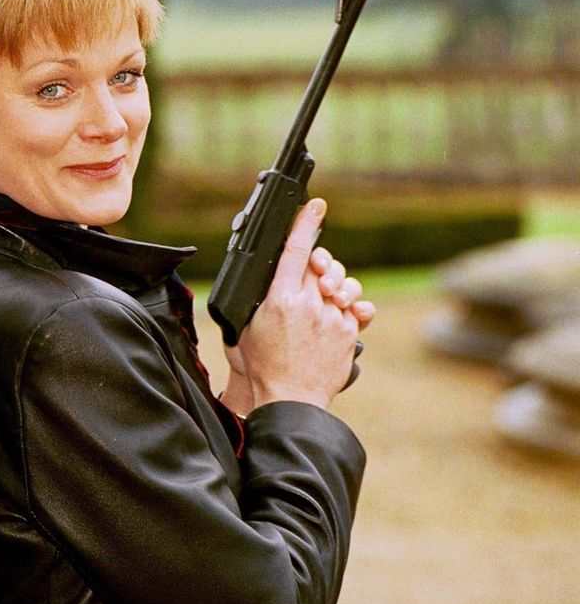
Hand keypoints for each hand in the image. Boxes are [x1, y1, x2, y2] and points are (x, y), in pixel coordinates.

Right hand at [228, 198, 372, 410]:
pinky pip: (355, 307)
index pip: (295, 251)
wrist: (289, 397)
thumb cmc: (263, 365)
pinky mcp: (349, 332)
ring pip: (342, 284)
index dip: (306, 224)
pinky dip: (346, 308)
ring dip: (335, 286)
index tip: (315, 206)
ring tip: (326, 298)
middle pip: (321, 264)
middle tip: (315, 271)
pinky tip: (336, 316)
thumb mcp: (248, 326)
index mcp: (280, 299)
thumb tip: (268, 278)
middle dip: (320, 262)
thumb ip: (261, 298)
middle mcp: (309, 304)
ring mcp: (332, 317)